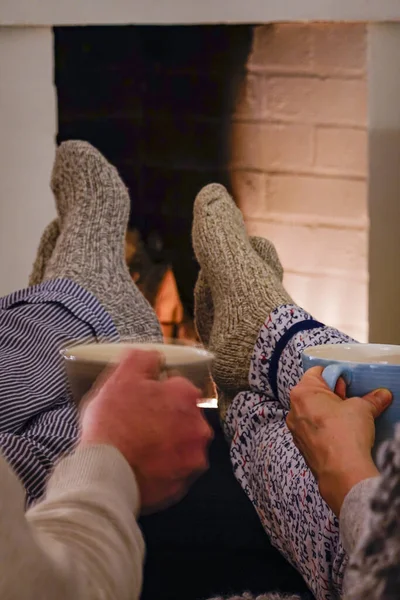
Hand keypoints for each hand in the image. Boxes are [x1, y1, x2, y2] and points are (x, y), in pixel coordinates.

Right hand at [80, 350, 212, 512]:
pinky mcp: (185, 482)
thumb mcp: (120, 378)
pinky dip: (163, 466)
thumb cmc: (112, 425)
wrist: (105, 474)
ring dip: (167, 443)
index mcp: (186, 395)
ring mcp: (194, 456)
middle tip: (138, 424)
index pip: (176, 386)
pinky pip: (175, 468)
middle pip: (183, 415)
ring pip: (181, 442)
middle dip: (165, 418)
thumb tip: (153, 356)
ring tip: (139, 447)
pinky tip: (143, 464)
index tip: (140, 401)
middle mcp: (198, 425)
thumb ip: (142, 359)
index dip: (155, 392)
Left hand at [287, 366, 391, 514]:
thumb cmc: (346, 433)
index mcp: (302, 393)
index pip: (317, 373)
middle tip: (350, 402)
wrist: (342, 472)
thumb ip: (372, 399)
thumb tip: (382, 395)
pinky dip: (324, 429)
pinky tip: (340, 436)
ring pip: (312, 413)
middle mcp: (293, 410)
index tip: (348, 386)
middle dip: (333, 395)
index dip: (335, 376)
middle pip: (313, 393)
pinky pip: (313, 430)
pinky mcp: (301, 447)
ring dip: (328, 413)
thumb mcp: (362, 408)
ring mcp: (295, 430)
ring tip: (347, 420)